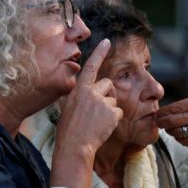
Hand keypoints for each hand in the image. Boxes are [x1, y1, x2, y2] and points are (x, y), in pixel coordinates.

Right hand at [55, 39, 122, 157]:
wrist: (74, 146)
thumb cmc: (68, 130)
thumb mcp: (69, 107)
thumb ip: (80, 96)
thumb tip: (89, 93)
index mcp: (78, 89)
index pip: (90, 66)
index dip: (99, 53)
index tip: (107, 41)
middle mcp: (90, 92)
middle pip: (108, 83)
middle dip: (108, 94)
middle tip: (99, 110)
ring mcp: (102, 101)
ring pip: (114, 99)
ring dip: (109, 109)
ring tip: (97, 122)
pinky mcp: (112, 111)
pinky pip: (118, 112)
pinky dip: (113, 120)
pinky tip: (103, 127)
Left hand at [156, 95, 187, 162]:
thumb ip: (183, 106)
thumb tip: (162, 112)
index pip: (174, 108)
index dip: (162, 113)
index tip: (157, 115)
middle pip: (172, 121)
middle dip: (162, 123)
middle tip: (159, 123)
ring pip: (176, 132)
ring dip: (170, 131)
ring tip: (171, 129)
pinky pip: (182, 140)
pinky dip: (179, 138)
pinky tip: (182, 135)